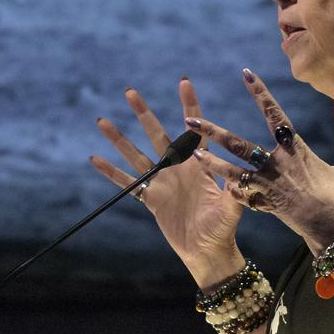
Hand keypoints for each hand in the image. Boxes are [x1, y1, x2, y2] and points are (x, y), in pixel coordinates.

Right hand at [90, 79, 243, 281]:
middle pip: (157, 134)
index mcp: (199, 165)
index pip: (194, 130)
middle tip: (130, 92)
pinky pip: (127, 183)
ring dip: (119, 138)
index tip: (184, 82)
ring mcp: (161, 182)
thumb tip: (239, 175)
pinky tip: (95, 159)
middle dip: (144, 113)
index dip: (189, 106)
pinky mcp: (150, 199)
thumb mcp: (233, 209)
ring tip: (102, 121)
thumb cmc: (224, 229)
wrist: (208, 252)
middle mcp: (177, 168)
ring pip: (136, 154)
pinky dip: (110, 172)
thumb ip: (234, 192)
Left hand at [183, 68, 333, 250]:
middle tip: (189, 119)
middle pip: (240, 144)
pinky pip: (242, 195)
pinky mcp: (265, 204)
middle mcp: (277, 164)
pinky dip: (231, 191)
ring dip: (211, 161)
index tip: (246, 74)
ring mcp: (268, 184)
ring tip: (191, 152)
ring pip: (233, 169)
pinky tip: (216, 187)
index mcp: (295, 149)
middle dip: (213, 131)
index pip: (275, 114)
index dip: (261, 93)